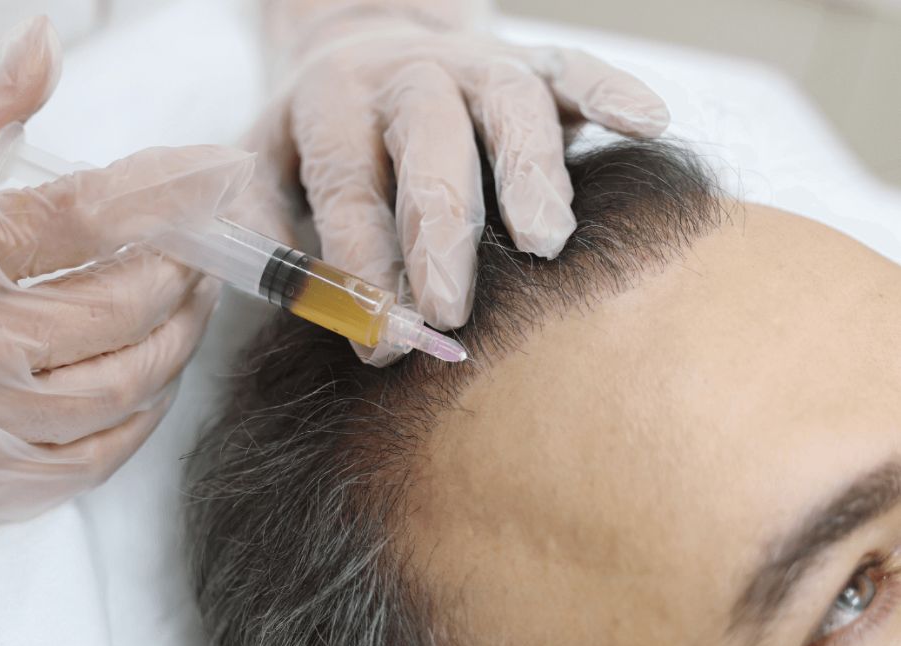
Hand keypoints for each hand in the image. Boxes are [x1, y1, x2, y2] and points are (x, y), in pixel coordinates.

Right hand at [0, 17, 254, 526]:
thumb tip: (45, 45)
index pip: (89, 216)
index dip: (166, 189)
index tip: (217, 170)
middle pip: (125, 306)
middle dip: (179, 268)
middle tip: (201, 247)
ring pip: (131, 384)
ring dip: (176, 338)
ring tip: (189, 304)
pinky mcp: (6, 487)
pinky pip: (107, 453)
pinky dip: (145, 411)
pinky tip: (155, 376)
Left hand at [238, 6, 669, 363]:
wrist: (367, 44)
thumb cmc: (324, 131)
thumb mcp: (266, 165)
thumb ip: (262, 221)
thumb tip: (294, 291)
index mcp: (334, 103)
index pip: (347, 184)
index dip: (359, 260)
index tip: (375, 337)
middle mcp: (406, 76)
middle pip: (428, 148)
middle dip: (438, 233)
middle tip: (448, 309)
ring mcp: (473, 65)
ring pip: (508, 107)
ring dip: (530, 172)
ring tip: (545, 241)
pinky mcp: (530, 62)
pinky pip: (573, 69)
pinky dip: (611, 90)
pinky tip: (648, 121)